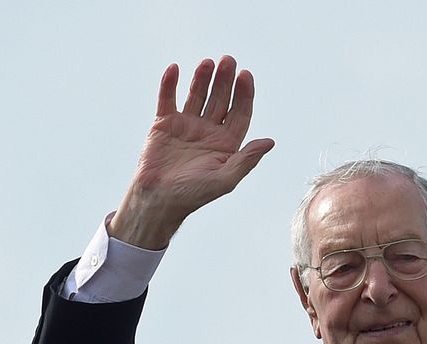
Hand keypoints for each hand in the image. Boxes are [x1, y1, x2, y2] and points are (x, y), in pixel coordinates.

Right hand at [110, 56, 274, 249]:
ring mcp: (186, 126)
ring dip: (202, 78)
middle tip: (228, 61)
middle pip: (220, 99)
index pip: (239, 112)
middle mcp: (208, 131)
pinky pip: (168, 100)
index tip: (245, 76)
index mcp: (226, 143)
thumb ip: (247, 159)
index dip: (244, 94)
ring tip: (207, 62)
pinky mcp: (164, 125)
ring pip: (197, 95)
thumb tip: (270, 142)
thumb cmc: (192, 195)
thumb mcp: (225, 180)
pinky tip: (174, 70)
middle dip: (225, 80)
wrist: (157, 200)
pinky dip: (170, 84)